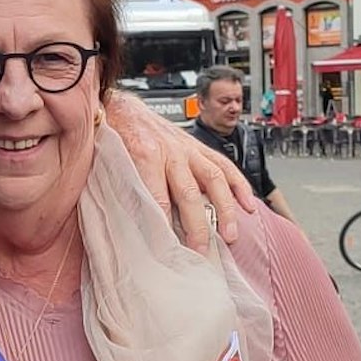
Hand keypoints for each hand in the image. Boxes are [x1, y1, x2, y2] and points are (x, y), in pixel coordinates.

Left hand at [104, 90, 253, 249]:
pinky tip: (248, 206)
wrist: (123, 109)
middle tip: (200, 252)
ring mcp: (189, 149)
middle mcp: (171, 152)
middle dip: (197, 226)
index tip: (168, 251)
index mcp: (144, 155)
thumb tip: (132, 227)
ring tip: (230, 235)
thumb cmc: (117, 138)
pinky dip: (239, 186)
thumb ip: (124, 191)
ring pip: (214, 179)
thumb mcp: (112, 164)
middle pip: (188, 194)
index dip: (164, 227)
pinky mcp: (199, 148)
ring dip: (224, 209)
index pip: (157, 199)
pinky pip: (225, 166)